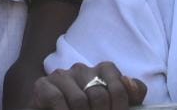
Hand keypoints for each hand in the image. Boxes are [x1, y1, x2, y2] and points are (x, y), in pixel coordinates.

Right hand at [32, 62, 146, 109]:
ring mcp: (61, 76)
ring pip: (79, 100)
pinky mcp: (43, 85)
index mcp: (100, 73)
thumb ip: (128, 96)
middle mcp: (81, 70)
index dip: (119, 101)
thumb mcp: (111, 107)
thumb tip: (133, 85)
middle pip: (99, 94)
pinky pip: (58, 99)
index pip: (116, 79)